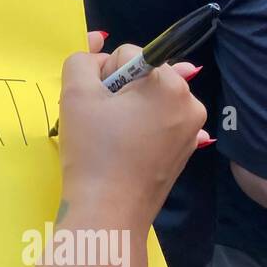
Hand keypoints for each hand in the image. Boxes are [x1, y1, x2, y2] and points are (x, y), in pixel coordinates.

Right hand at [57, 46, 208, 234]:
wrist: (108, 213)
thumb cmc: (93, 151)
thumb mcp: (75, 94)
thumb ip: (81, 61)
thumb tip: (97, 59)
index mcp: (170, 84)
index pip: (126, 54)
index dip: (102, 76)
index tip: (95, 105)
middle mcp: (191, 103)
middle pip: (140, 76)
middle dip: (116, 93)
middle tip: (99, 123)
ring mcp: (192, 130)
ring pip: (147, 100)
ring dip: (125, 110)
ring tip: (109, 138)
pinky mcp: (184, 151)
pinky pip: (156, 123)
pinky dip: (138, 129)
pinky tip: (123, 150)